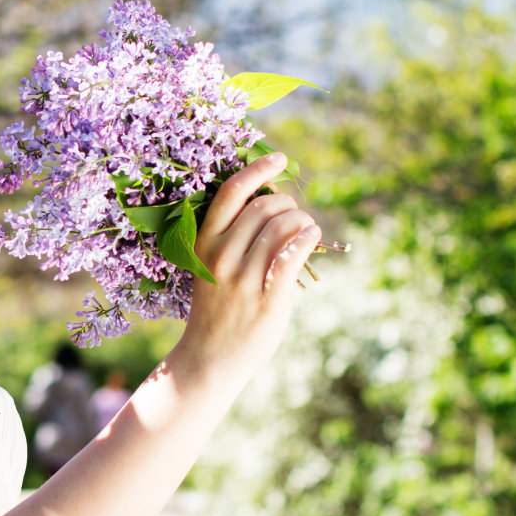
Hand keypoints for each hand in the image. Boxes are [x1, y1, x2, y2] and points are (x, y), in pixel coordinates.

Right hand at [173, 152, 320, 383]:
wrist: (210, 358)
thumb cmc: (216, 308)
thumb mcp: (210, 267)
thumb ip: (233, 237)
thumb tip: (273, 201)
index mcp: (202, 243)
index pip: (231, 192)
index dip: (258, 169)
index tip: (280, 157)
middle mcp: (220, 256)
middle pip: (264, 206)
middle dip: (288, 203)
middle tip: (295, 216)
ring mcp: (243, 277)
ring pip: (283, 226)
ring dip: (303, 220)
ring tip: (307, 229)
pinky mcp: (267, 297)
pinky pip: (293, 253)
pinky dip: (308, 237)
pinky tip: (313, 236)